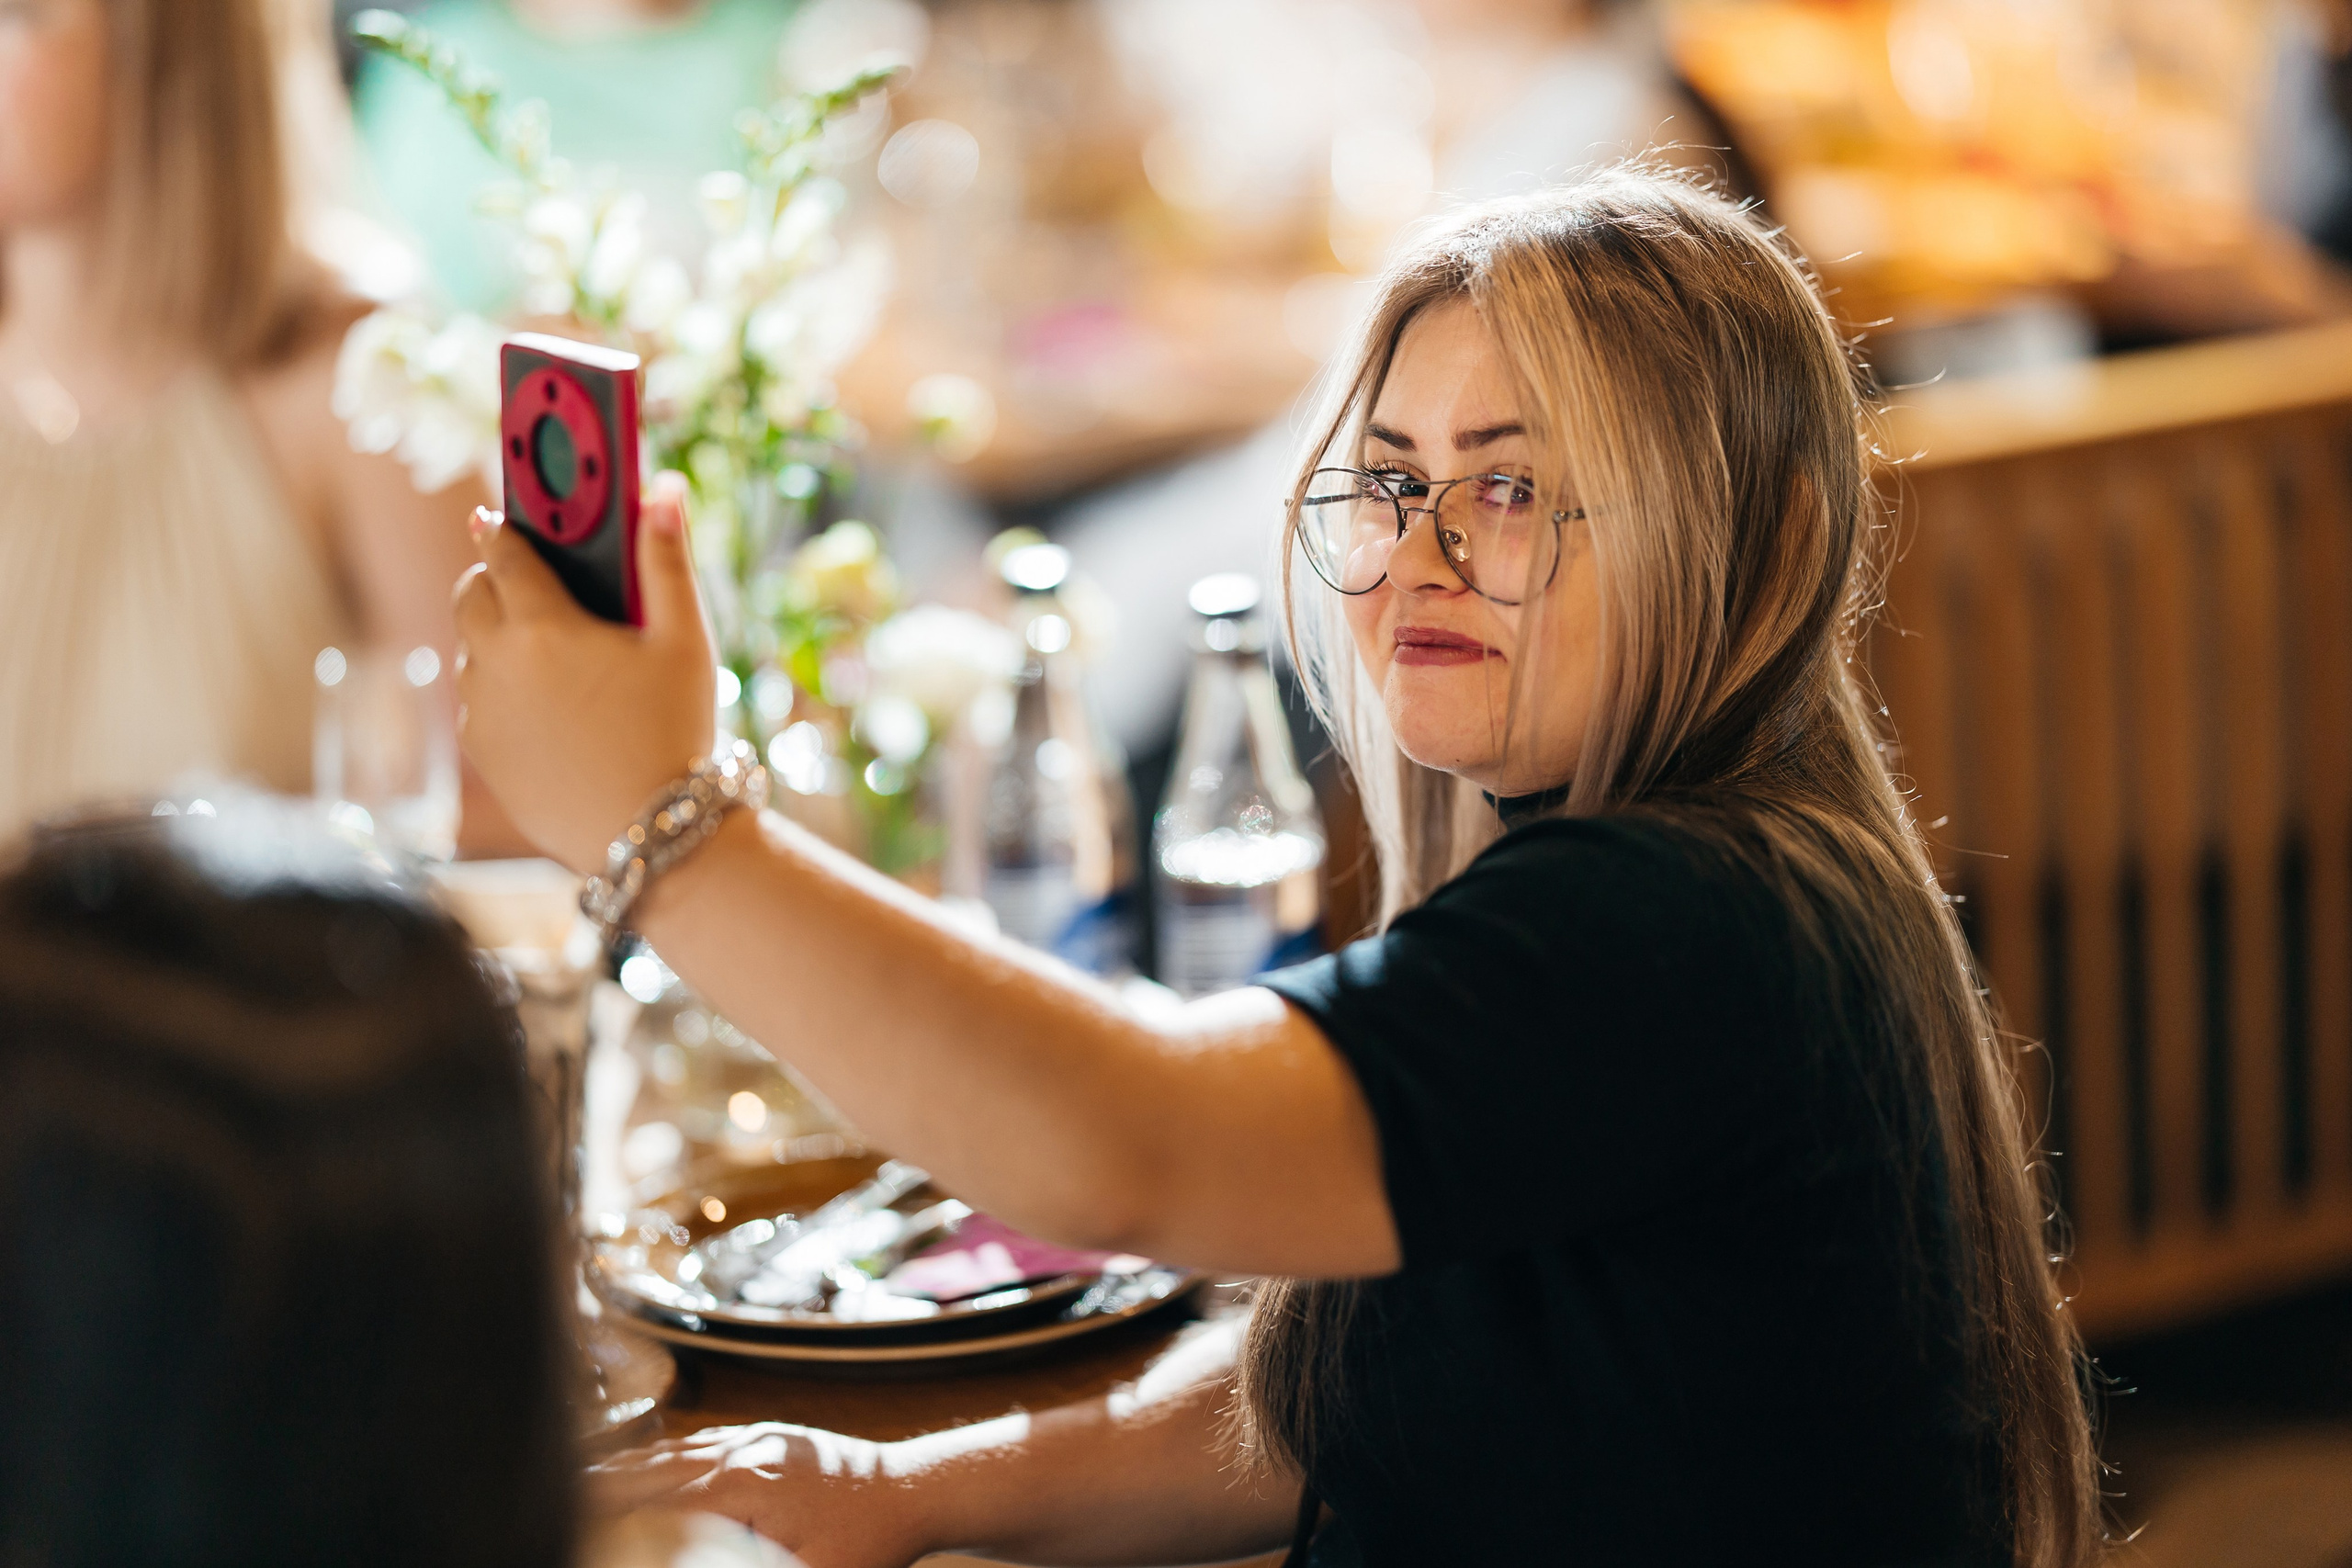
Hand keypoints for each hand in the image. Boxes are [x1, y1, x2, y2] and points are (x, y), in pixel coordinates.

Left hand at [452, 474, 716, 872]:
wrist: (649, 831)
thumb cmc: (674, 731)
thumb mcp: (685, 640)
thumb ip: (666, 559)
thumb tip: (662, 485)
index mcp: (543, 624)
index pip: (503, 551)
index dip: (503, 527)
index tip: (501, 516)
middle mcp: (496, 663)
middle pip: (470, 594)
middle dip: (491, 578)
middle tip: (524, 581)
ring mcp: (481, 710)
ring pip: (471, 651)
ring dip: (496, 638)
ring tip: (546, 651)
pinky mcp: (481, 752)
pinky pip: (478, 703)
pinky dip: (500, 692)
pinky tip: (548, 707)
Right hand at [587, 1423, 931, 1567]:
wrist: (914, 1488)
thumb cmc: (868, 1542)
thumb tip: (693, 1564)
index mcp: (740, 1487)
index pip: (652, 1501)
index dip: (605, 1514)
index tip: (565, 1518)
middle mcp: (739, 1453)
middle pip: (649, 1470)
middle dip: (598, 1486)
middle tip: (550, 1496)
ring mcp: (753, 1440)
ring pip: (670, 1451)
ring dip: (624, 1468)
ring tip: (575, 1481)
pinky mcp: (767, 1437)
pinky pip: (699, 1442)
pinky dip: (662, 1455)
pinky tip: (642, 1464)